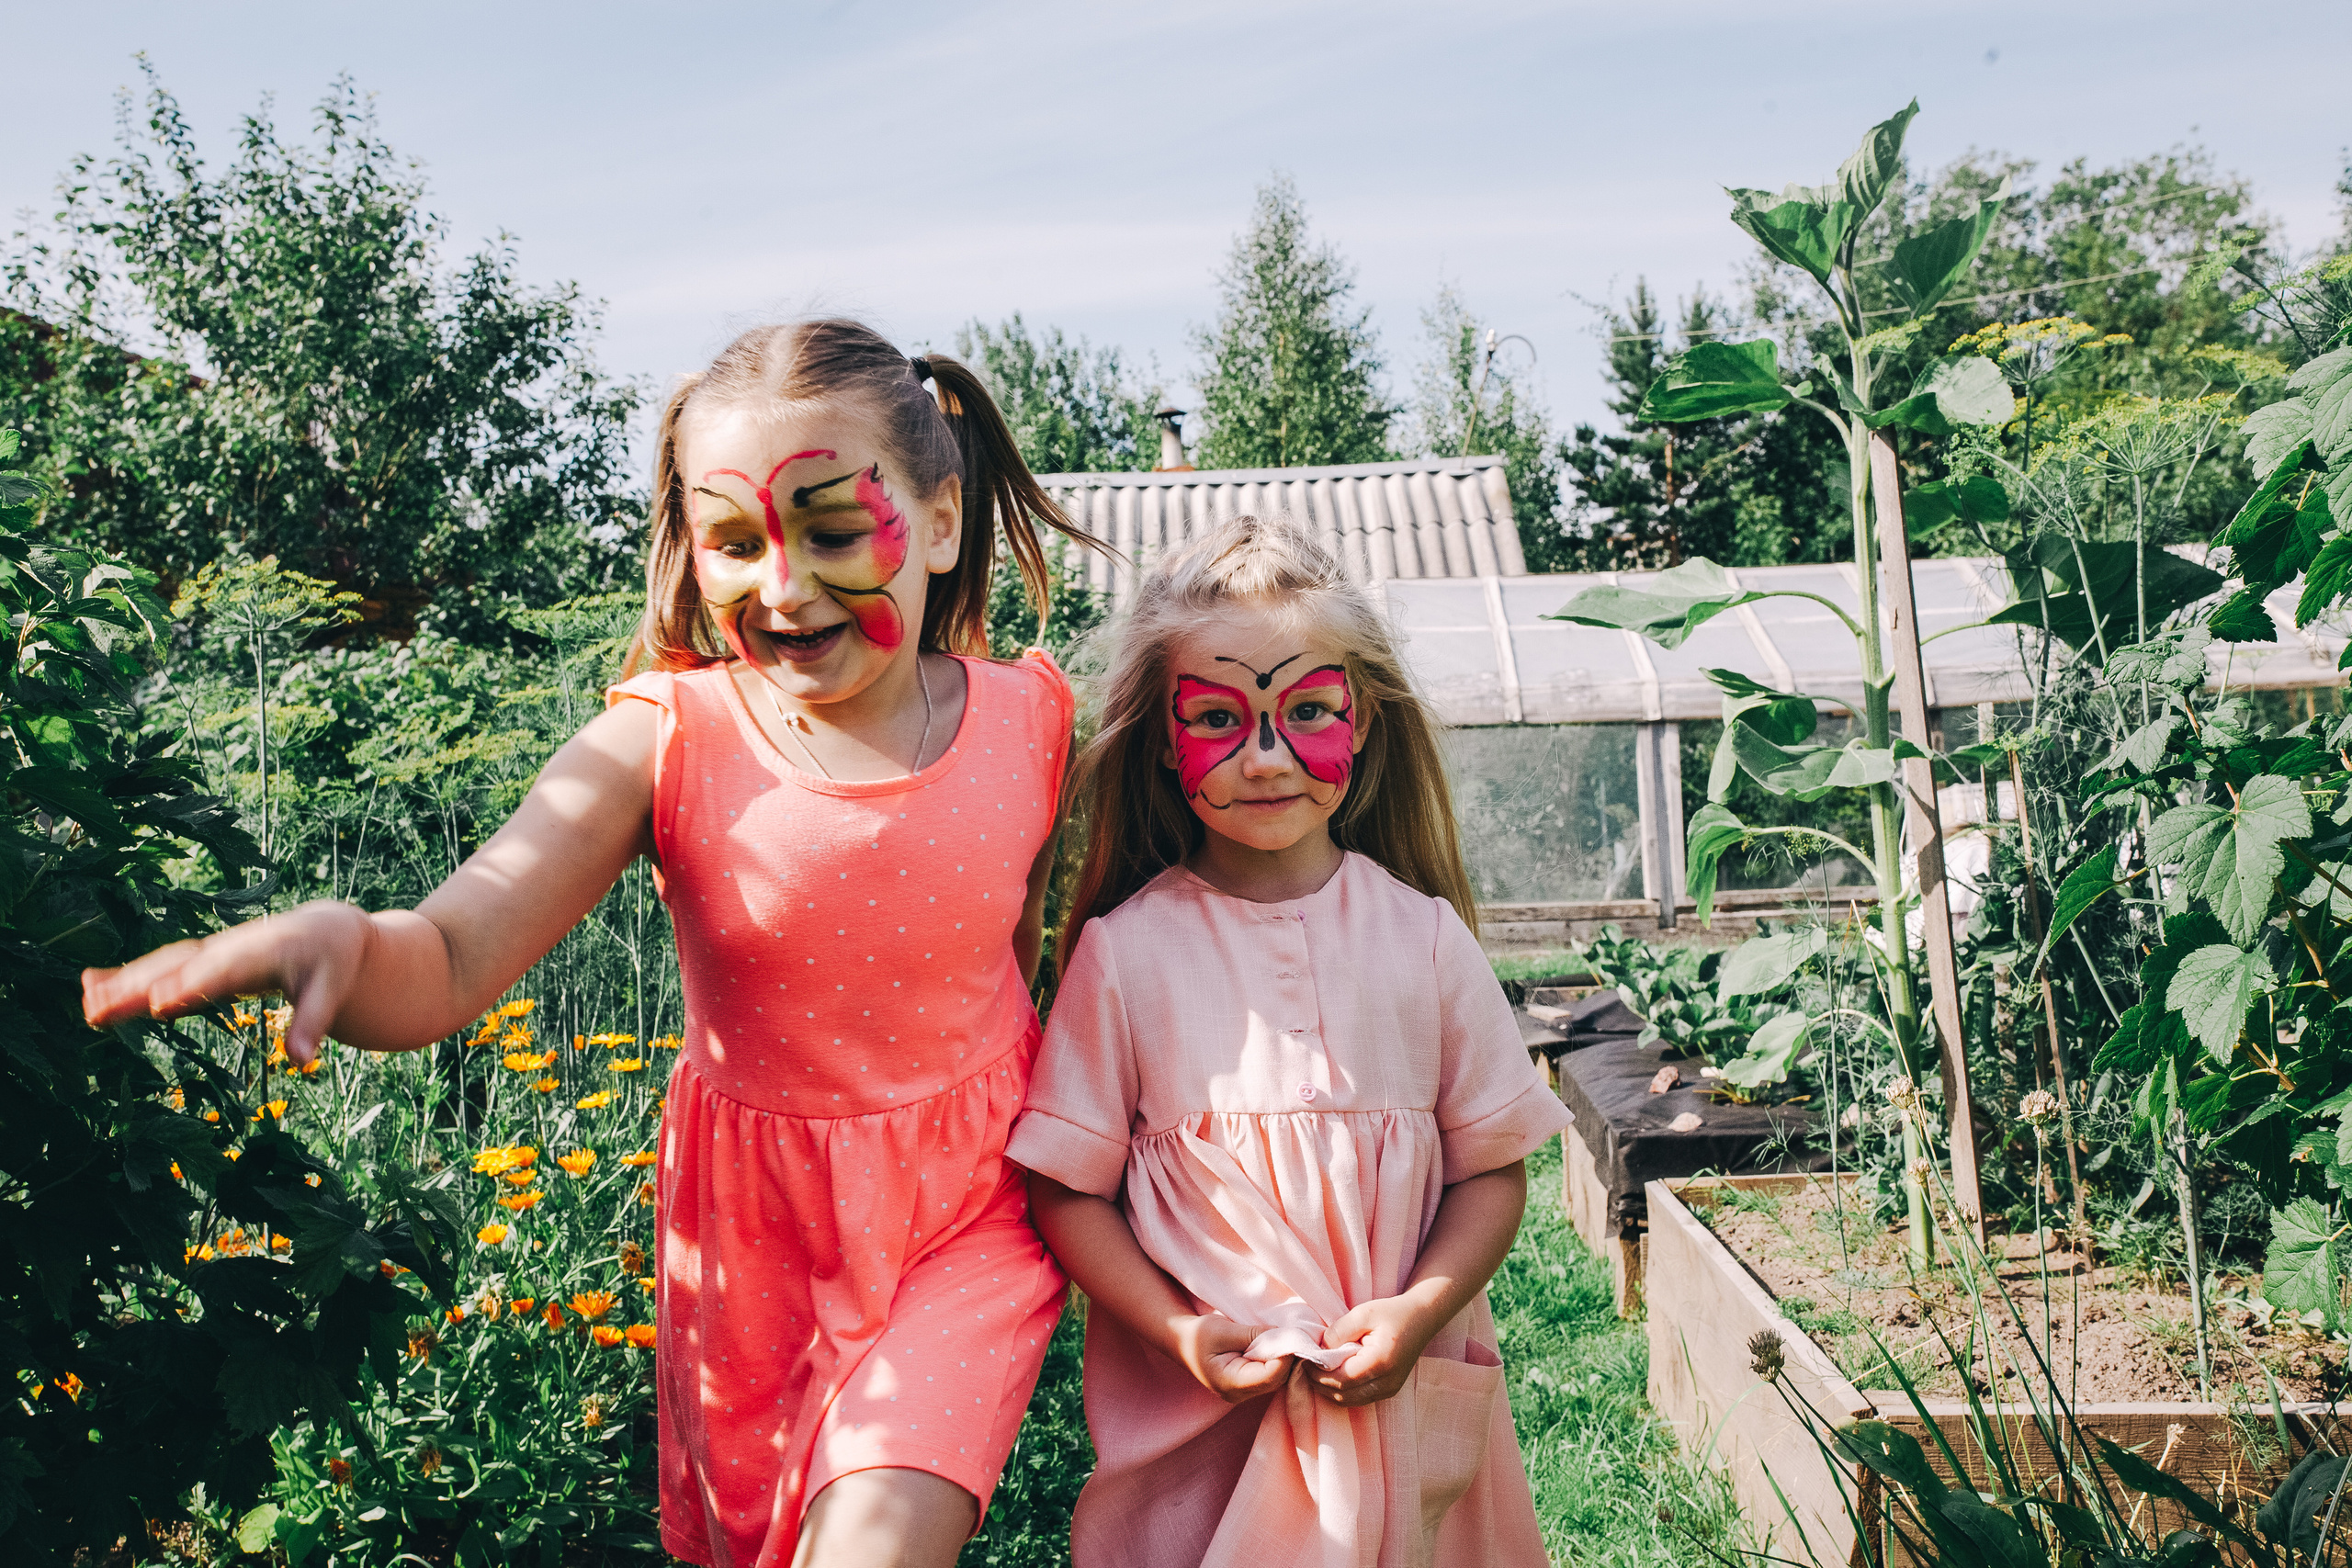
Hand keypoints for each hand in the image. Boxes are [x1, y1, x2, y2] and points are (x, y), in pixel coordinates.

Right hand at [81, 900, 375, 1066]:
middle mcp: (227, 949)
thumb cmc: (330, 963)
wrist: (325, 929)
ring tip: (86, 1004)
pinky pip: (161, 964)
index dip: (190, 986)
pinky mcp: (201, 958)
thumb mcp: (330, 991)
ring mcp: (210, 951)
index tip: (157, 1003)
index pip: (221, 974)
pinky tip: (89, 984)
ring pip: (162, 965)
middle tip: (99, 1011)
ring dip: (123, 982)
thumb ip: (313, 1023)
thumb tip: (303, 1060)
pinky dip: (126, 974)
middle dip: (139, 987)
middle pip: (178, 968)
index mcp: (261, 954)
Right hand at [1170, 1313, 1291, 1404]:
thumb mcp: (1223, 1330)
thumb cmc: (1198, 1335)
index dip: (1285, 1356)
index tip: (1293, 1334)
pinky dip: (1278, 1361)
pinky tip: (1278, 1345)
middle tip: (1294, 1333)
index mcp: (1229, 1383)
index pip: (1269, 1376)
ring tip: (1285, 1337)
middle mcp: (1238, 1394)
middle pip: (1276, 1380)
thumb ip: (1254, 1335)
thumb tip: (1285, 1336)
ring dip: (1284, 1359)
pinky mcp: (1249, 1386)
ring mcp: (1244, 1393)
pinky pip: (1271, 1376)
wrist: (1182, 1342)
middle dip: (1288, 1357)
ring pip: (1277, 1379)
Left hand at [1313, 1290, 1445, 1407]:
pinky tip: (1332, 1375)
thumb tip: (1320, 1349)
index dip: (1318, 1373)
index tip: (1305, 1360)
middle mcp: (1387, 1382)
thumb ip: (1339, 1331)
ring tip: (1316, 1371)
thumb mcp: (1363, 1313)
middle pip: (1343, 1395)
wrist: (1422, 1318)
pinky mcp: (1389, 1391)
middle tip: (1305, 1366)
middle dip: (1319, 1384)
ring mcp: (1390, 1389)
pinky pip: (1358, 1398)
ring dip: (1329, 1390)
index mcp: (1381, 1361)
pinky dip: (1341, 1391)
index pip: (1341, 1379)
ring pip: (1349, 1401)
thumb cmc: (1392, 1312)